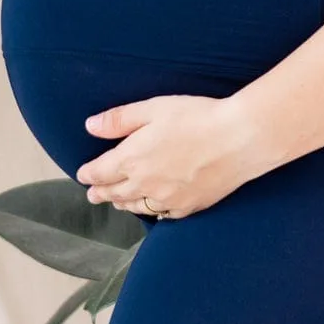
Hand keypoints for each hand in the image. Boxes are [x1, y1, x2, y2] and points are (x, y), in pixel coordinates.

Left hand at [76, 93, 271, 220]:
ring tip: (117, 202)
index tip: (83, 174)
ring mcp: (167, 199)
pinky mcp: (189, 207)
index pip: (99, 172)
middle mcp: (145, 184)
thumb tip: (90, 126)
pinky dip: (151, 212)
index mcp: (132, 159)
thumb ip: (119, 120)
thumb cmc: (197, 117)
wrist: (239, 139)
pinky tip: (151, 209)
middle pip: (114, 193)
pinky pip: (162, 215)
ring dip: (122, 203)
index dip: (88, 173)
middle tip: (93, 195)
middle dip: (100, 192)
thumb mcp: (153, 108)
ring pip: (136, 206)